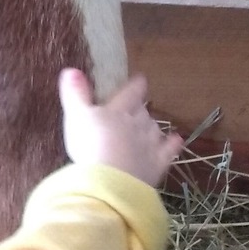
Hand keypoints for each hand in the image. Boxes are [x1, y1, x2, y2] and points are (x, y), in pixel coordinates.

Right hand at [57, 68, 183, 186]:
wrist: (109, 179)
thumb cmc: (90, 145)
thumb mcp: (76, 116)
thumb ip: (76, 94)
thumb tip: (71, 70)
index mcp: (118, 110)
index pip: (130, 92)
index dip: (135, 85)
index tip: (140, 79)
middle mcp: (138, 123)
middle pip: (142, 111)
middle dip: (139, 108)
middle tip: (136, 107)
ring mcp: (149, 143)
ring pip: (154, 128)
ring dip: (151, 125)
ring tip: (147, 126)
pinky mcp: (157, 163)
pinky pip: (168, 150)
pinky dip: (172, 144)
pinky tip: (177, 140)